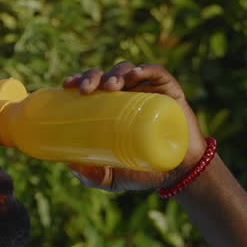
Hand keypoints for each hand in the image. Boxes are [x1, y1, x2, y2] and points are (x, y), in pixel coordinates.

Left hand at [59, 62, 206, 192]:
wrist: (178, 174)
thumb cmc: (143, 172)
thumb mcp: (111, 177)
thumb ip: (92, 175)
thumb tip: (68, 165)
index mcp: (111, 107)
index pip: (92, 86)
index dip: (79, 79)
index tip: (68, 85)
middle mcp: (129, 94)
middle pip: (107, 75)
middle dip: (93, 75)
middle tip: (86, 90)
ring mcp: (149, 90)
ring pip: (128, 70)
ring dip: (116, 73)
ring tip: (111, 86)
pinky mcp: (170, 91)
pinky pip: (158, 73)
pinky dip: (146, 69)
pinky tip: (135, 74)